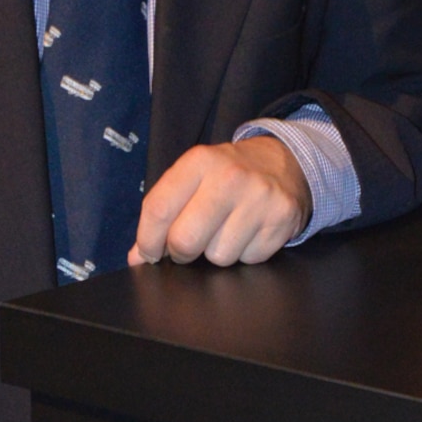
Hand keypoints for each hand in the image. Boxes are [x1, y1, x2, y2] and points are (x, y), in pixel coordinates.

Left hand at [129, 137, 311, 268]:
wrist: (283, 163)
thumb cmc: (228, 175)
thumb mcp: (193, 178)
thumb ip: (162, 213)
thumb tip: (137, 258)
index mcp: (199, 161)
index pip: (158, 209)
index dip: (148, 240)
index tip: (150, 252)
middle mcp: (230, 176)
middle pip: (185, 240)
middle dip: (181, 253)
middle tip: (188, 245)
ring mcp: (259, 198)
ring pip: (218, 256)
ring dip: (217, 253)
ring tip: (226, 231)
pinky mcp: (281, 219)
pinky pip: (249, 260)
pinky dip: (245, 254)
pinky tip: (249, 233)